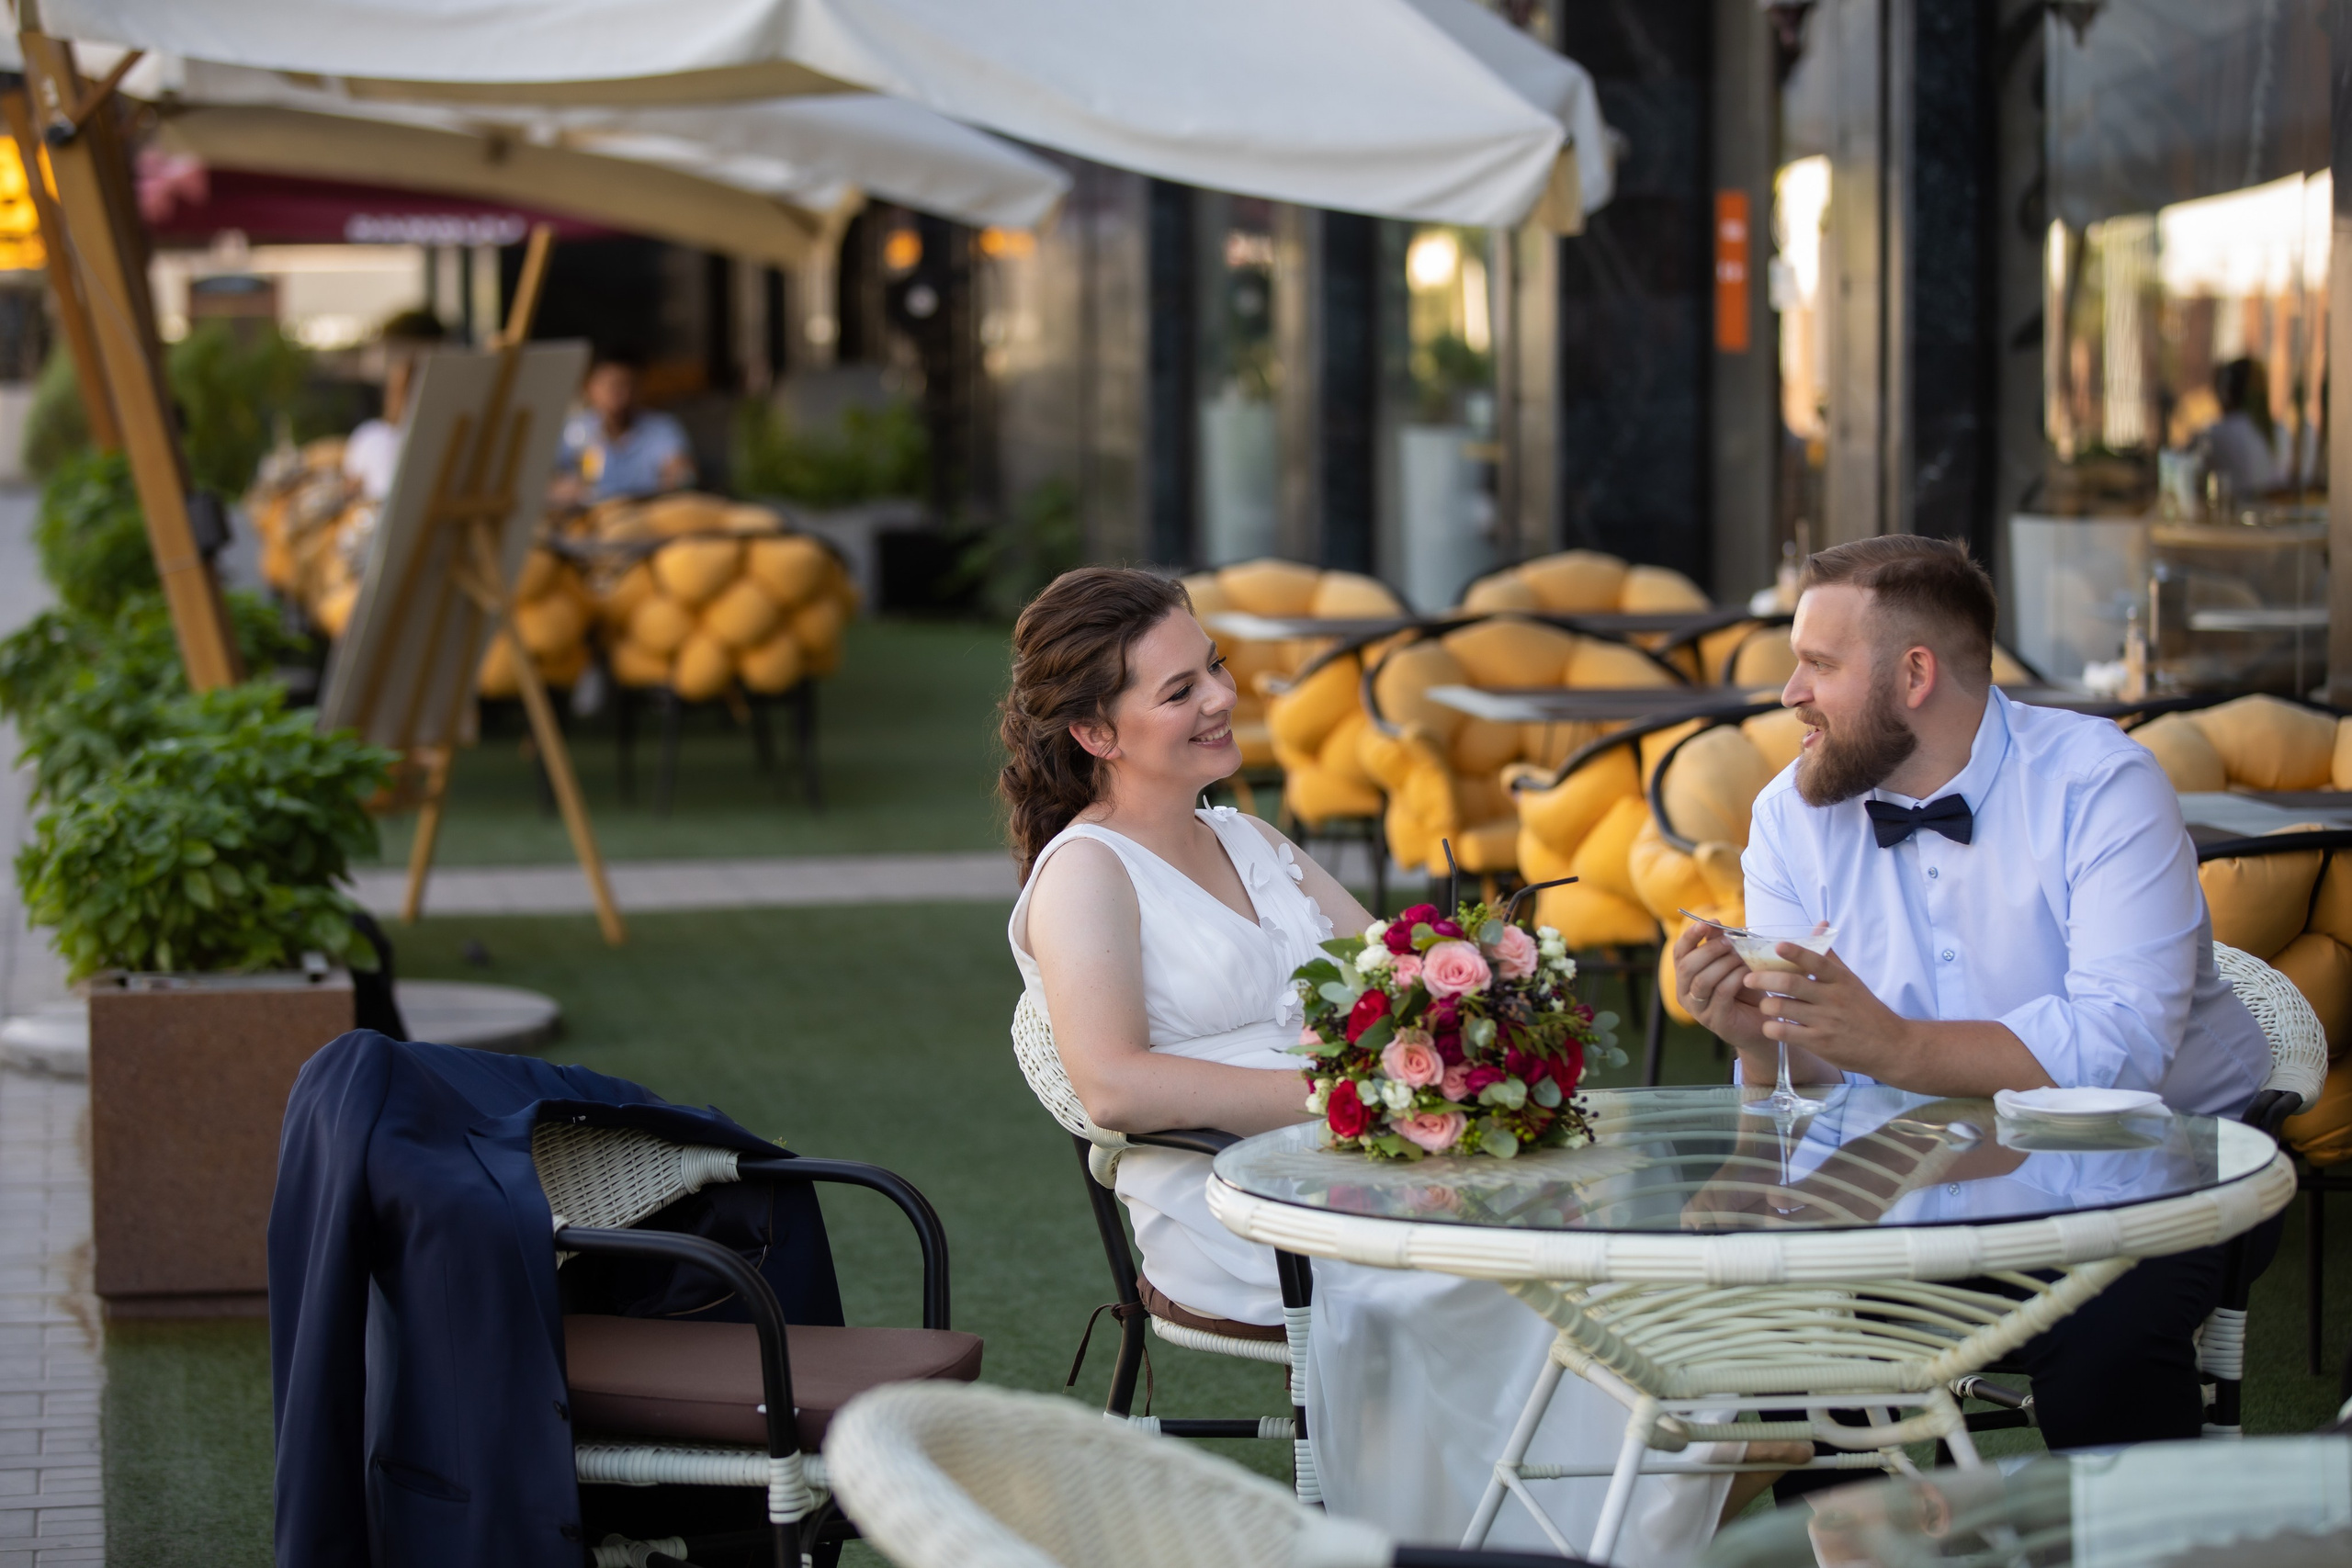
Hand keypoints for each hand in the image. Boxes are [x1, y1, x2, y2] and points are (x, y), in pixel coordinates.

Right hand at [1672, 921, 1770, 1050]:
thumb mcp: (1730, 962)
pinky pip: (1721, 993)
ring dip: (1723, 964)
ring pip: (1703, 980)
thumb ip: (1719, 944)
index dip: (1690, 936)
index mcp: (1684, 977)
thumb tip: (1714, 922)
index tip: (1706, 923)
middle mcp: (1685, 994)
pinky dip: (1735, 977)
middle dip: (1709, 950)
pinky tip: (1748, 971)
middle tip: (1730, 942)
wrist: (1763, 1019)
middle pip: (1687, 967)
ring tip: (1741, 956)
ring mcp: (1698, 1010)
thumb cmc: (1745, 988)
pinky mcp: (1716, 1020)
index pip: (1679, 954)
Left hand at [1744, 942, 1913, 1077]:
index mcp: (1840, 980)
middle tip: (1748, 977)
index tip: (1778, 945)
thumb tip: (1821, 924)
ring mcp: (1825, 1021)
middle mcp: (1832, 999)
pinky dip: (1771, 1027)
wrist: (1890, 1046)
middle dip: (1764, 978)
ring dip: (1767, 1004)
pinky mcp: (1819, 1043)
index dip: (1796, 952)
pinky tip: (1771, 1025)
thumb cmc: (1865, 1010)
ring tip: (1765, 1003)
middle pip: (1791, 983)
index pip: (1817, 961)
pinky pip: (1785, 1032)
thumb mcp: (1851, 980)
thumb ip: (1830, 956)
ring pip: (1782, 1007)